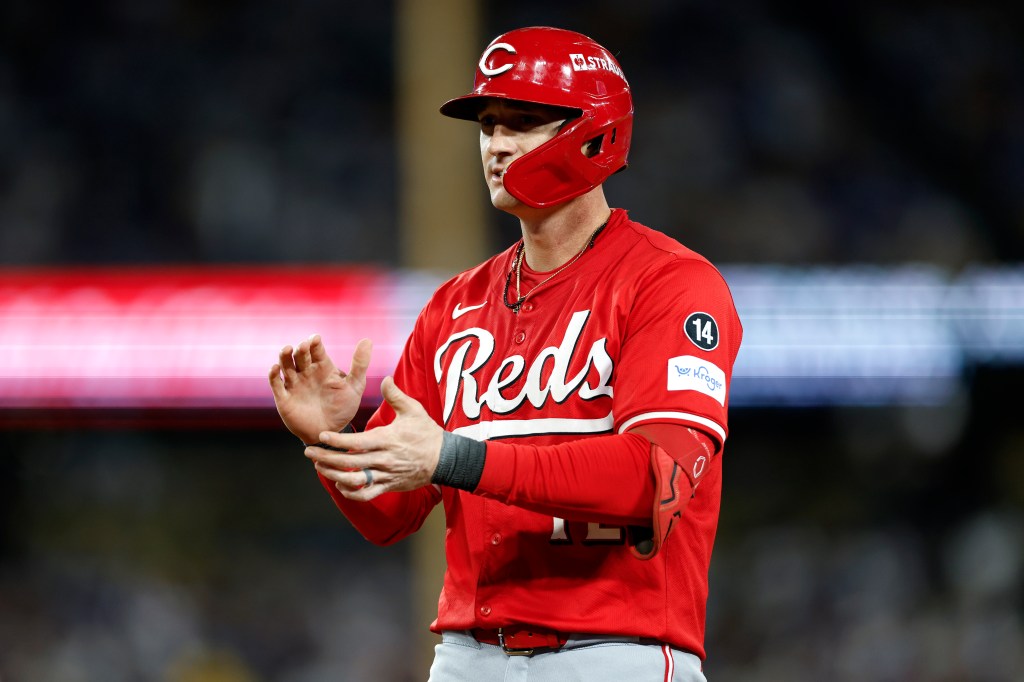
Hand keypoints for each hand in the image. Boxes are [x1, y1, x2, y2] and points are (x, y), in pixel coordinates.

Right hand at [269, 335, 371, 444]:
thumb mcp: (355, 386)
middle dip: (300, 349)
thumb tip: (367, 340)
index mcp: (323, 367)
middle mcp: (307, 373)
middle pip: (300, 355)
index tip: (315, 339)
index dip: (314, 343)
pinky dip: (273, 375)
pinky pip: (276, 384)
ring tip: (288, 349)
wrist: (331, 433)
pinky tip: (275, 368)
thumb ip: (360, 364)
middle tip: (303, 346)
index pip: (316, 350)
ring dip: (285, 356)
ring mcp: (294, 384)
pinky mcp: (284, 398)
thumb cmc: (343, 408)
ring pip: (286, 365)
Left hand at [303, 376, 442, 501]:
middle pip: (349, 463)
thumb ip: (396, 395)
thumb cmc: (427, 433)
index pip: (356, 443)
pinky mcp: (389, 486)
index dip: (336, 441)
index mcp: (386, 440)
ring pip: (354, 480)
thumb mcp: (414, 410)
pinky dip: (351, 493)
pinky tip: (340, 484)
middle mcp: (383, 459)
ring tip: (320, 467)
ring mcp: (386, 475)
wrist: (445, 459)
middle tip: (309, 452)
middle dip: (326, 458)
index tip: (320, 436)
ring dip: (334, 475)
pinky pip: (367, 494)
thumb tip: (384, 379)